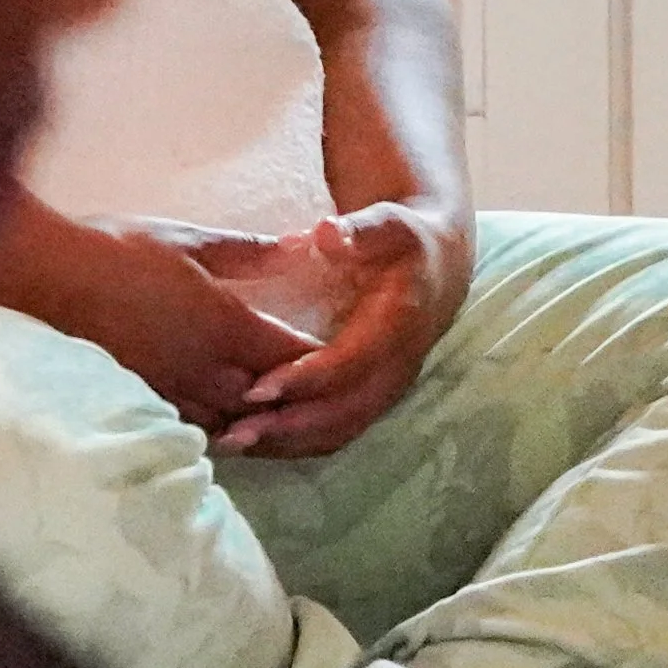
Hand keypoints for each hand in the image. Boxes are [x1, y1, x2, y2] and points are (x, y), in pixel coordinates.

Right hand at [45, 221, 321, 434]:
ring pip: (230, 418)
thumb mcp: (191, 241)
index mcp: (227, 326)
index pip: (290, 355)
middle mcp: (206, 367)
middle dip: (291, 395)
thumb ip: (249, 252)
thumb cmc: (123, 250)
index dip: (316, 359)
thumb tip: (299, 245)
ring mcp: (173, 387)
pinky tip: (221, 417)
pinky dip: (215, 422)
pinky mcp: (144, 395)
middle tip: (312, 390)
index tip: (338, 356)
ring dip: (255, 415)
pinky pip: (192, 421)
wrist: (53, 277)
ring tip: (272, 411)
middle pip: (267, 396)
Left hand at [216, 201, 471, 457]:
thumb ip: (359, 230)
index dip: (306, 380)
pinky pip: (337, 431)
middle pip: (344, 412)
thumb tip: (326, 233)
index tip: (256, 389)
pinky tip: (254, 440)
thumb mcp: (387, 223)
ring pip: (339, 430)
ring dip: (287, 443)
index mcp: (400, 323)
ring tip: (230, 443)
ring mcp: (388, 388)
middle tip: (230, 434)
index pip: (352, 363)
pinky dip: (295, 442)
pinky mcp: (374, 398)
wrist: (436, 265)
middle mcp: (398, 366)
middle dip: (287, 427)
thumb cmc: (402, 241)